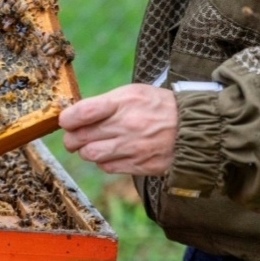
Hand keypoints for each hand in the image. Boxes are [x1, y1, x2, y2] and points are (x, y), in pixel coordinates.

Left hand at [59, 84, 177, 175]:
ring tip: (92, 145)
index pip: (83, 112)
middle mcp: (127, 126)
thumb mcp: (134, 93)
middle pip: (81, 137)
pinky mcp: (139, 165)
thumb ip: (106, 103)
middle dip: (71, 138)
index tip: (65, 120)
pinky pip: (108, 167)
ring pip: (91, 155)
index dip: (67, 118)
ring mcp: (133, 148)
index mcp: (124, 102)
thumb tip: (77, 115)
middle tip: (73, 137)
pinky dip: (103, 162)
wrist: (194, 127)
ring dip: (86, 151)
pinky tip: (110, 153)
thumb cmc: (159, 106)